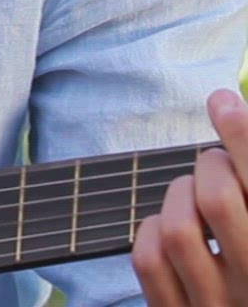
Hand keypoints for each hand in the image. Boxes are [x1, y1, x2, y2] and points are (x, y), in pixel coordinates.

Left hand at [134, 89, 247, 305]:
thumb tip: (228, 105)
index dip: (242, 136)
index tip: (224, 101)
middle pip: (218, 199)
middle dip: (213, 165)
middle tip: (220, 163)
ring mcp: (217, 305)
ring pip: (178, 228)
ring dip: (181, 194)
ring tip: (197, 193)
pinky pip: (149, 259)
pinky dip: (154, 228)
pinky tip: (172, 225)